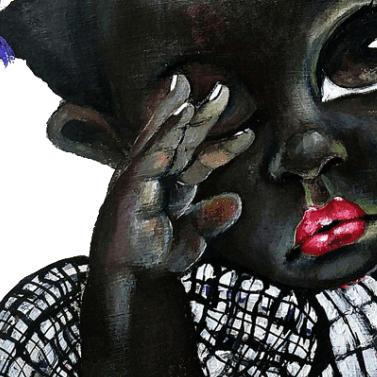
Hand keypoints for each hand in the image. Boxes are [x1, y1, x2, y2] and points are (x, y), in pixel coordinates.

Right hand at [91, 74, 253, 277]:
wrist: (129, 286)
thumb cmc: (154, 260)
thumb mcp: (192, 237)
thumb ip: (211, 218)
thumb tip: (236, 202)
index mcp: (170, 184)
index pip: (201, 159)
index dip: (225, 147)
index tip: (251, 135)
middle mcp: (153, 176)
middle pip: (180, 139)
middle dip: (202, 114)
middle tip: (224, 90)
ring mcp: (137, 179)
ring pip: (160, 141)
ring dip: (177, 118)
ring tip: (193, 99)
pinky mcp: (125, 189)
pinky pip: (146, 159)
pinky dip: (161, 139)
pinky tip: (177, 125)